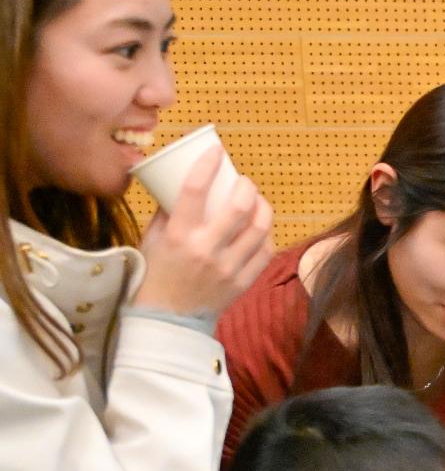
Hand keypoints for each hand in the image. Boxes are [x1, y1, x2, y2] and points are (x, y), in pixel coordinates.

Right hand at [134, 148, 273, 316]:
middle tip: (243, 181)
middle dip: (246, 187)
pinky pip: (265, 252)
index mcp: (178, 236)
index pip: (195, 190)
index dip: (208, 165)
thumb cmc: (155, 274)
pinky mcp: (243, 282)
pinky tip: (260, 227)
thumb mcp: (151, 239)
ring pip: (260, 229)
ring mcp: (228, 268)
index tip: (216, 151)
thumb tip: (180, 183)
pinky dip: (266, 235)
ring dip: (263, 208)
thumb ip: (167, 211)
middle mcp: (206, 250)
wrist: (167, 320)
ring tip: (257, 201)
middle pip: (239, 208)